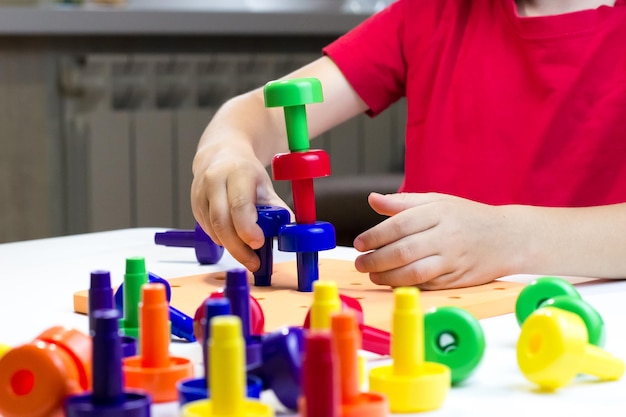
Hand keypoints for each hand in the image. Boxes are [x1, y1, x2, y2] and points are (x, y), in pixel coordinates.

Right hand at [191, 141, 291, 271]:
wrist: (220, 154)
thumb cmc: (245, 172)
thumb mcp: (264, 185)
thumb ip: (276, 208)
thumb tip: (288, 232)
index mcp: (237, 172)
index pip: (239, 205)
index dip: (248, 228)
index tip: (258, 243)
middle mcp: (214, 182)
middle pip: (222, 222)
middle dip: (238, 248)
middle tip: (254, 262)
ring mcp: (200, 194)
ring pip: (213, 230)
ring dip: (231, 247)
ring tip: (248, 254)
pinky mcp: (194, 205)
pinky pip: (207, 230)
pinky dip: (222, 240)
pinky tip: (234, 240)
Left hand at [353, 192, 519, 288]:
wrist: (507, 237)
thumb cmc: (466, 217)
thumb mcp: (438, 201)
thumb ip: (403, 203)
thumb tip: (372, 199)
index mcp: (439, 212)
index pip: (400, 224)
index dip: (375, 236)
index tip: (359, 243)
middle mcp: (446, 236)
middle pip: (404, 251)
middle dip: (376, 259)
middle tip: (360, 263)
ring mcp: (454, 260)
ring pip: (415, 272)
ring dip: (388, 277)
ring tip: (373, 275)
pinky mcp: (458, 280)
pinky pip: (428, 285)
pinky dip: (407, 286)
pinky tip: (393, 283)